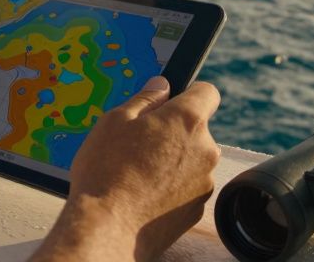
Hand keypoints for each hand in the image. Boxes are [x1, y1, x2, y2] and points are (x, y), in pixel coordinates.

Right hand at [31, 76, 221, 261]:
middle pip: (197, 129)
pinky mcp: (196, 209)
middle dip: (175, 132)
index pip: (207, 92)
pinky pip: (187, 188)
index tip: (172, 102)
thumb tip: (162, 85)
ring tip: (138, 173)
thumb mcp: (115, 121)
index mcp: (187, 120)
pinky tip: (144, 193)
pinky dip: (172, 188)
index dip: (190, 93)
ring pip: (192, 160)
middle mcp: (205, 149)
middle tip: (140, 143)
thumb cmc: (106, 171)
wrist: (107, 228)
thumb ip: (145, 99)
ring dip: (174, 161)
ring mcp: (203, 182)